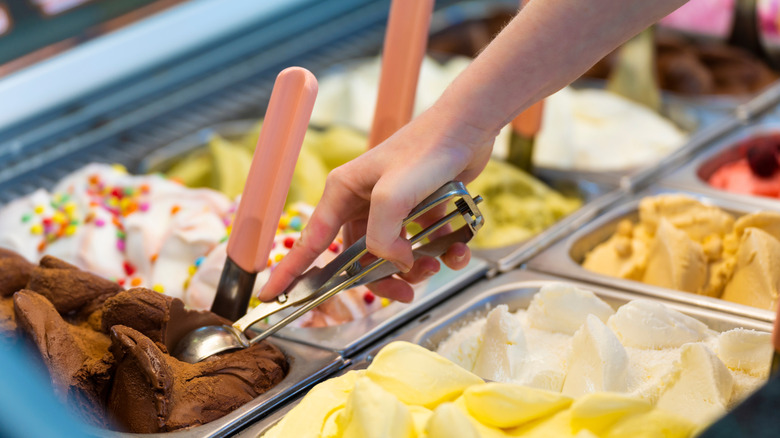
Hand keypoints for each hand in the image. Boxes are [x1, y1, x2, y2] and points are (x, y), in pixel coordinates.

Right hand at [259, 105, 494, 302]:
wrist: (469, 126)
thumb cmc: (426, 150)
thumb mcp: (391, 196)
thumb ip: (381, 239)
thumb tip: (393, 264)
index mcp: (342, 193)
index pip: (310, 241)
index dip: (290, 270)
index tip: (271, 296)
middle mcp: (363, 201)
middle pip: (359, 258)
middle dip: (381, 279)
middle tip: (404, 293)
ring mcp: (393, 207)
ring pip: (394, 256)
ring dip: (416, 269)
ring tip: (436, 263)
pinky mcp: (420, 209)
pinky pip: (425, 244)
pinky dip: (443, 253)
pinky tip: (458, 250)